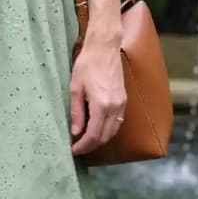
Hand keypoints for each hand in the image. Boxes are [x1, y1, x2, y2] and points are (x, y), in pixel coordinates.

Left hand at [69, 35, 125, 156]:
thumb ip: (76, 112)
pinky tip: (97, 129)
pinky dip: (107, 130)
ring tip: (86, 142)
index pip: (94, 135)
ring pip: (113, 131)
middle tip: (78, 149)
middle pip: (105, 136)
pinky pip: (117, 122)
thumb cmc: (87, 64)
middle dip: (91, 146)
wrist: (104, 47)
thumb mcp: (75, 88)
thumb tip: (75, 132)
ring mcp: (121, 103)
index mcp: (102, 105)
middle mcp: (115, 107)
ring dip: (100, 140)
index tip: (74, 150)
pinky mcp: (123, 99)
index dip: (83, 146)